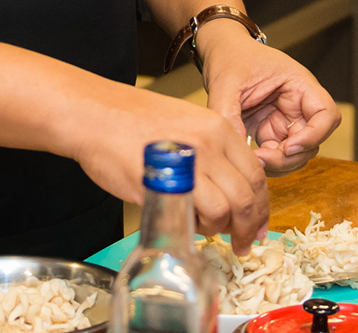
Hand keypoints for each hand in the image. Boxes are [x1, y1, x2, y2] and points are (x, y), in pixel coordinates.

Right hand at [63, 83, 270, 251]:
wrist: (96, 114)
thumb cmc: (132, 121)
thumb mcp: (186, 125)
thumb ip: (211, 152)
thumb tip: (228, 190)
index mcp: (219, 127)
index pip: (257, 174)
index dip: (261, 206)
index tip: (257, 224)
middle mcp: (211, 142)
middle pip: (248, 195)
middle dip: (250, 227)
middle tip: (243, 243)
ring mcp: (191, 162)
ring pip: (227, 209)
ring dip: (222, 229)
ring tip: (207, 230)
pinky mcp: (167, 181)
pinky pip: (198, 214)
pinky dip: (199, 227)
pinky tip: (188, 224)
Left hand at [197, 21, 341, 173]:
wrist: (221, 52)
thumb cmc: (231, 57)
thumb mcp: (226, 83)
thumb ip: (228, 115)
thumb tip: (236, 149)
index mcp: (299, 84)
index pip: (327, 114)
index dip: (315, 135)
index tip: (288, 146)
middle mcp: (298, 105)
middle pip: (312, 141)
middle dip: (289, 157)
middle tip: (260, 159)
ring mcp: (286, 120)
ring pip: (297, 153)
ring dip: (279, 163)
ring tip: (252, 158)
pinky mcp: (271, 131)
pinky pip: (278, 155)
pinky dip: (267, 163)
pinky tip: (249, 157)